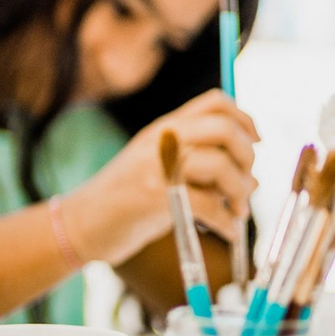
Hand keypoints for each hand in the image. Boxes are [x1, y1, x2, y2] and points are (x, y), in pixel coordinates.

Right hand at [65, 89, 259, 265]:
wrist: (80, 225)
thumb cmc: (122, 202)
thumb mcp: (156, 169)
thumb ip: (199, 167)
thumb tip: (253, 180)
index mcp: (163, 129)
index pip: (215, 103)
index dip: (245, 119)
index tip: (254, 143)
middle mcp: (161, 140)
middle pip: (224, 129)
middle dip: (247, 156)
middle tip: (247, 183)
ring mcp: (157, 167)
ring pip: (220, 165)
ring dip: (241, 191)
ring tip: (238, 212)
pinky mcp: (155, 197)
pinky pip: (209, 205)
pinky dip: (228, 223)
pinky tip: (228, 233)